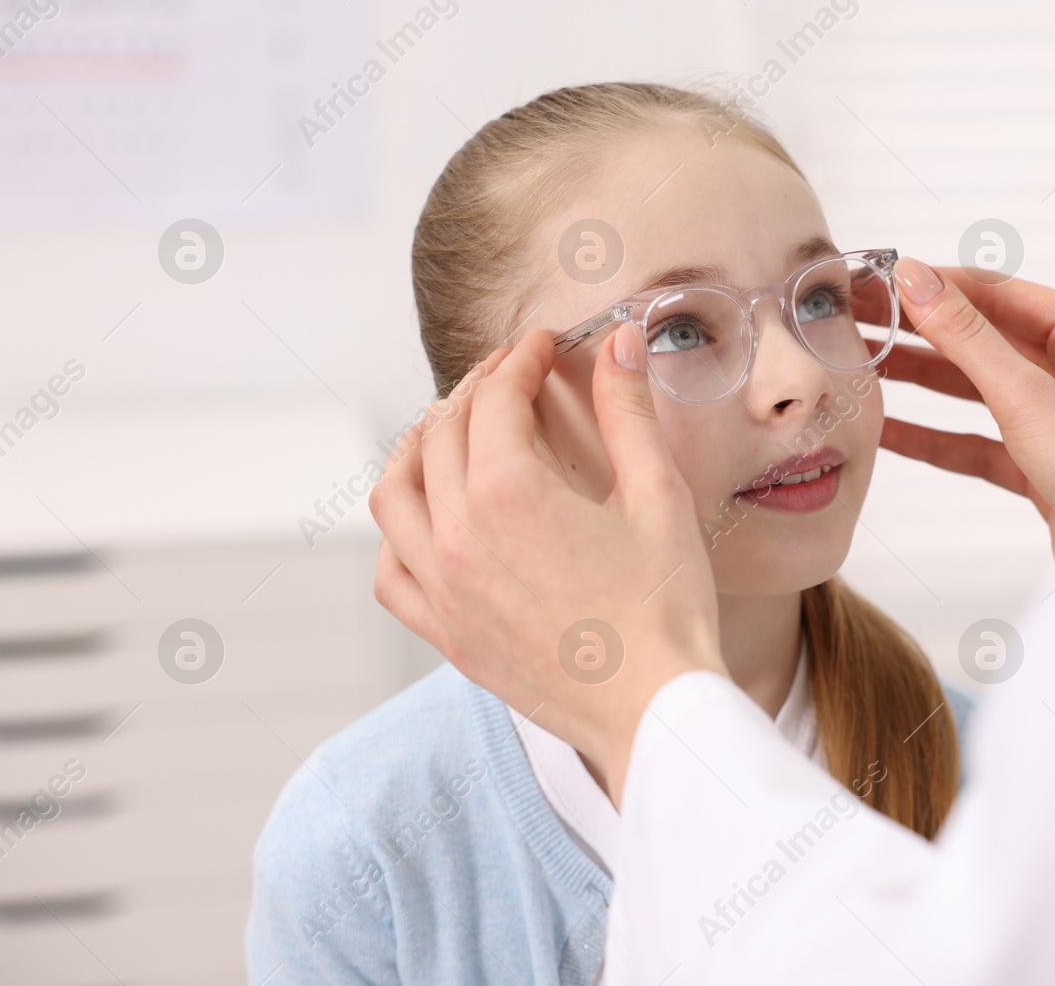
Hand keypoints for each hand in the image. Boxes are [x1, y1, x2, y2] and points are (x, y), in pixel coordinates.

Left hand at [368, 325, 725, 803]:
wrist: (654, 710)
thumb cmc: (665, 609)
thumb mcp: (659, 496)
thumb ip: (629, 412)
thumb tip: (617, 343)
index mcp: (509, 493)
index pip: (496, 398)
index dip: (521, 360)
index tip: (544, 347)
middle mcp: (457, 535)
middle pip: (443, 433)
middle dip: (477, 391)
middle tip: (512, 377)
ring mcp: (442, 589)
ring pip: (394, 493)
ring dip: (418, 448)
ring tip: (450, 430)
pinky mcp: (445, 634)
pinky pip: (389, 570)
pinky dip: (398, 532)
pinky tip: (427, 521)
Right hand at [867, 259, 1054, 555]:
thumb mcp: (1026, 395)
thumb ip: (965, 336)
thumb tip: (918, 279)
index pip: (1001, 292)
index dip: (938, 285)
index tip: (883, 282)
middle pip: (984, 337)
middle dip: (921, 331)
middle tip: (861, 319)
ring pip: (976, 387)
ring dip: (922, 378)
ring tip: (865, 365)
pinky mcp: (1039, 464)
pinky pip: (977, 439)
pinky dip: (935, 436)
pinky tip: (890, 430)